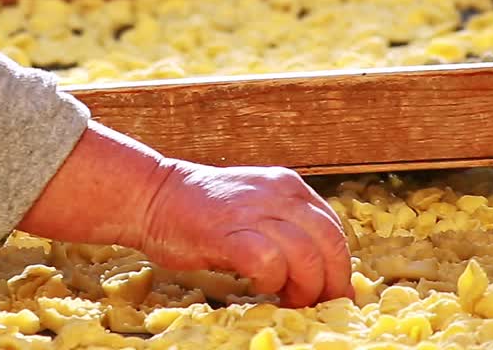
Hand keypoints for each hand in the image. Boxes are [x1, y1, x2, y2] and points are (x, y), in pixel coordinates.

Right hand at [126, 161, 353, 306]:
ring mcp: (253, 211)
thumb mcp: (257, 208)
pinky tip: (258, 286)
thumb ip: (286, 229)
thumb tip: (318, 272)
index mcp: (288, 187)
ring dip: (303, 288)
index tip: (333, 294)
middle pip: (329, 244)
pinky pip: (267, 261)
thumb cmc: (203, 212)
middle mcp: (277, 193)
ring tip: (287, 300)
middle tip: (316, 305)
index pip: (333, 230)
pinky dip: (271, 280)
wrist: (154, 196)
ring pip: (305, 255)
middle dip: (329, 283)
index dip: (338, 268)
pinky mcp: (227, 232)